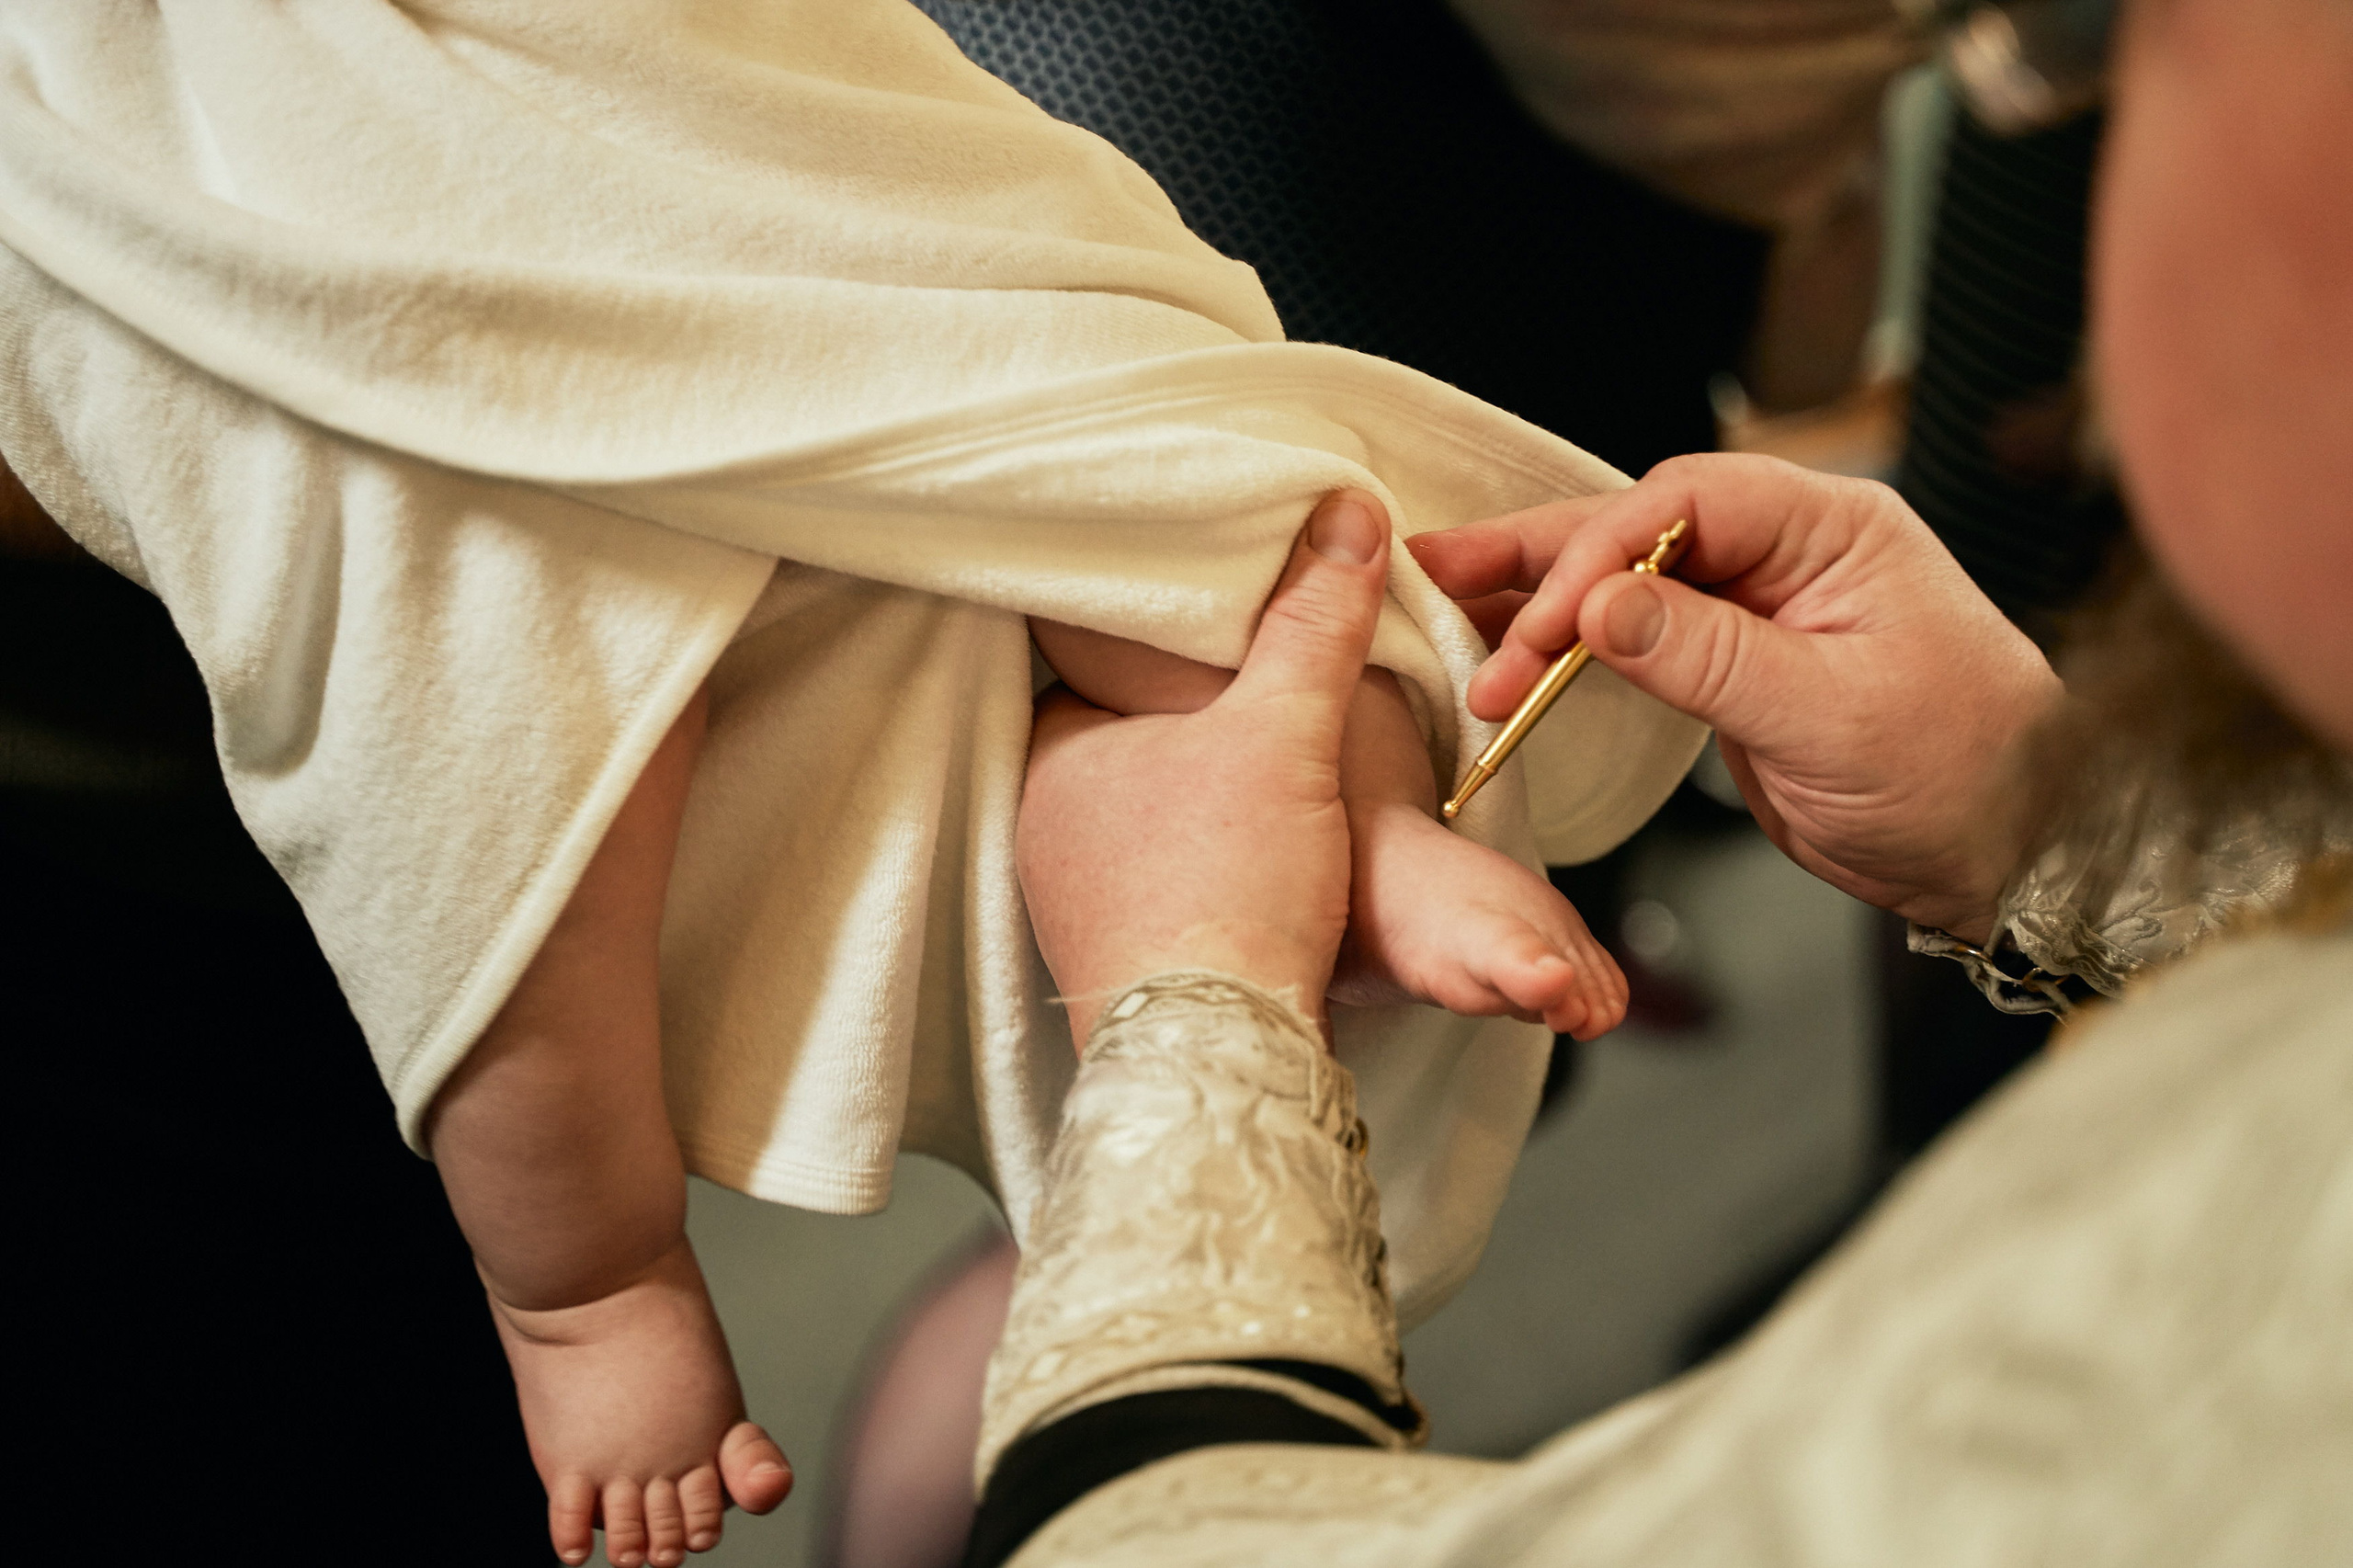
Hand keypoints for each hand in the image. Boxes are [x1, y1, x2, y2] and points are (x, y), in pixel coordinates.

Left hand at [1017, 491, 1389, 1043]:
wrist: (1224, 1054)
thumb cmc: (1227, 892)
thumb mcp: (1284, 733)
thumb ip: (1314, 625)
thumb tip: (1346, 517)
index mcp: (1052, 756)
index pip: (1084, 660)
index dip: (1148, 633)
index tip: (1203, 612)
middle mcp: (1042, 830)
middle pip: (1123, 738)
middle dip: (1186, 716)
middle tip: (1251, 681)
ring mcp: (1075, 902)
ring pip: (1145, 815)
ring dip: (1200, 795)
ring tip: (1265, 763)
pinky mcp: (1123, 959)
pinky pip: (1163, 879)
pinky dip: (1207, 859)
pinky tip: (1258, 852)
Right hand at [1407, 454, 2060, 940]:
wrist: (2008, 855)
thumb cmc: (1962, 775)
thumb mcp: (1829, 717)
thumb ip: (1709, 658)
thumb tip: (1600, 608)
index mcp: (1832, 529)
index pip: (1685, 503)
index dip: (1599, 552)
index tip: (1546, 625)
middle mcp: (1788, 551)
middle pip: (1637, 527)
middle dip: (1536, 557)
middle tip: (1437, 568)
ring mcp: (1754, 606)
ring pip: (1623, 582)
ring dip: (1534, 601)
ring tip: (1442, 604)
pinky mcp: (1730, 664)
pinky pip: (1634, 639)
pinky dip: (1567, 649)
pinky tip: (1508, 654)